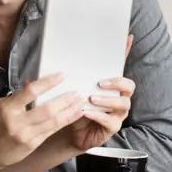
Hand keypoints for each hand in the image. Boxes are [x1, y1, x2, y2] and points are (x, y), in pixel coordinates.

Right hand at [0, 73, 85, 171]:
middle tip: (77, 93)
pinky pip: (52, 131)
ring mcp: (27, 135)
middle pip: (47, 110)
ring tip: (80, 103)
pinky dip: (65, 122)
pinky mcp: (33, 145)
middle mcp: (18, 122)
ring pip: (53, 122)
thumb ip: (18, 96)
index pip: (31, 92)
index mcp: (9, 109)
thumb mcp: (0, 106)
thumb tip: (33, 82)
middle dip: (65, 100)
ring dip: (69, 111)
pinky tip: (73, 116)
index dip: (48, 83)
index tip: (61, 76)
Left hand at [67, 35, 134, 150]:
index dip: (125, 52)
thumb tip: (43, 68)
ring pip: (123, 103)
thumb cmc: (73, 108)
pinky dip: (98, 115)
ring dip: (107, 100)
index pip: (119, 66)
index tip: (127, 38)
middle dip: (116, 82)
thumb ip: (63, 79)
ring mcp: (117, 113)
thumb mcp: (69, 90)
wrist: (71, 133)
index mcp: (109, 85)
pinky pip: (111, 121)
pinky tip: (86, 112)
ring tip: (91, 98)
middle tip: (99, 82)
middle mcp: (117, 97)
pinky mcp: (112, 127)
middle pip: (129, 86)